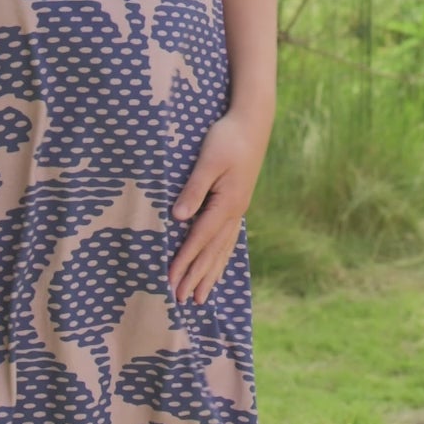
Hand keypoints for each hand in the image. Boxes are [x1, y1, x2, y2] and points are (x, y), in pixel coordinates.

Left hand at [167, 109, 270, 304]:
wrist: (253, 123)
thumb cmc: (227, 138)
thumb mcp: (208, 161)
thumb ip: (193, 189)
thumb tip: (179, 217)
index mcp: (227, 204)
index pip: (200, 239)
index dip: (185, 261)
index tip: (171, 281)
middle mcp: (234, 212)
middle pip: (212, 252)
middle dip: (196, 276)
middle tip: (182, 301)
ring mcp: (238, 210)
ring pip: (222, 249)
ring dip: (210, 273)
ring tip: (201, 297)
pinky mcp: (238, 204)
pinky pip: (229, 239)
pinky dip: (221, 257)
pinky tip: (218, 267)